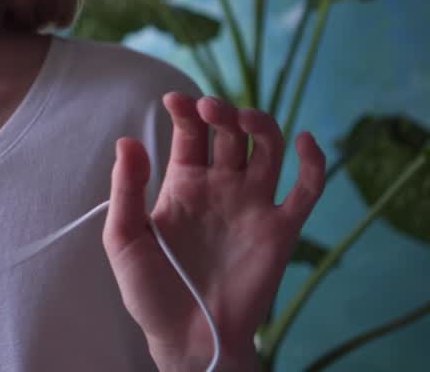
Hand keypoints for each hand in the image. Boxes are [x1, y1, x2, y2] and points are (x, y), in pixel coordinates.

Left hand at [102, 93, 325, 371]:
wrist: (186, 338)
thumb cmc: (149, 290)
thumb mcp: (124, 238)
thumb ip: (126, 190)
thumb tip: (128, 140)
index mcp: (183, 184)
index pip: (189, 133)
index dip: (185, 111)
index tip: (174, 100)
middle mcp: (220, 187)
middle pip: (229, 133)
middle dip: (221, 112)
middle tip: (208, 109)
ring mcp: (252, 205)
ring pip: (267, 149)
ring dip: (261, 125)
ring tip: (242, 118)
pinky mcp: (280, 230)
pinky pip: (306, 190)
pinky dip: (313, 162)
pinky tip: (304, 141)